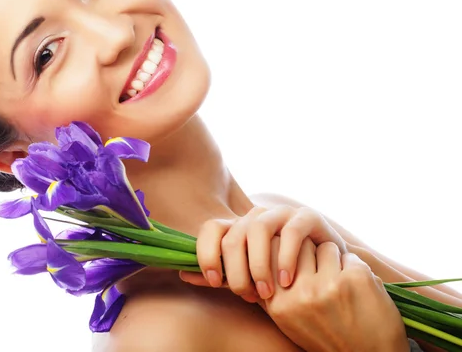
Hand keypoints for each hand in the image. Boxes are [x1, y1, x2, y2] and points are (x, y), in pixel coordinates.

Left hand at [180, 205, 347, 300]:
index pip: (211, 228)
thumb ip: (220, 275)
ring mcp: (281, 213)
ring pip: (258, 229)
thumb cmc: (280, 276)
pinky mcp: (306, 217)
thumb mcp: (247, 277)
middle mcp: (256, 215)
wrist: (326, 272)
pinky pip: (290, 232)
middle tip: (246, 295)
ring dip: (259, 264)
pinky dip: (285, 257)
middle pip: (233, 234)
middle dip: (236, 269)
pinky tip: (286, 281)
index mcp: (239, 227)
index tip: (213, 281)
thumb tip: (182, 274)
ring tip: (267, 291)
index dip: (206, 253)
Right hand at [261, 237, 408, 351]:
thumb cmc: (327, 336)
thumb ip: (273, 290)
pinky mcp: (356, 280)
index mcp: (280, 304)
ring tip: (339, 282)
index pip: (273, 251)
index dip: (287, 253)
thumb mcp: (289, 319)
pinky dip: (355, 268)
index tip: (297, 264)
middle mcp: (301, 294)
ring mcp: (329, 286)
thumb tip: (261, 253)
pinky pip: (349, 257)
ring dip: (334, 260)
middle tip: (321, 274)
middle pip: (299, 246)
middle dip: (311, 254)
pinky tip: (359, 288)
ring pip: (325, 247)